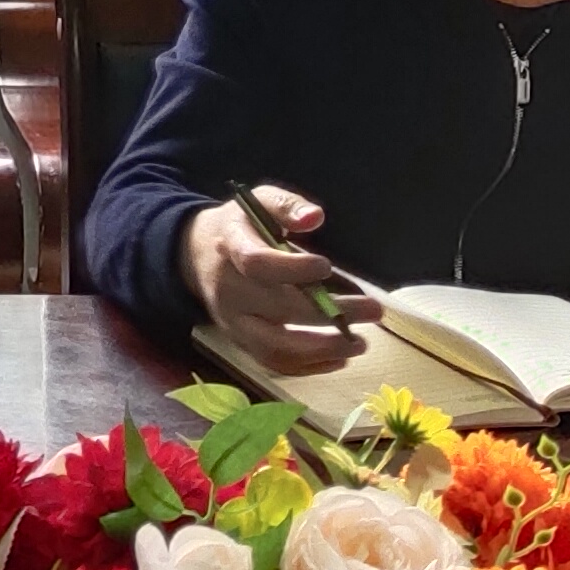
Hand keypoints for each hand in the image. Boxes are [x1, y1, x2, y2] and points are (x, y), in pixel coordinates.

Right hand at [180, 189, 383, 373]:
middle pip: (277, 310)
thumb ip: (286, 206)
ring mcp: (233, 322)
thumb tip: (315, 217)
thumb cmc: (239, 226)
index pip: (258, 264)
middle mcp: (229, 291)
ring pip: (274, 348)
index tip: (327, 265)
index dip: (293, 269)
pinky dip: (308, 367)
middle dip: (330, 313)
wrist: (196, 255)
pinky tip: (340, 358)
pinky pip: (273, 362)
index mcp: (231, 248)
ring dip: (322, 350)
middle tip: (373, 310)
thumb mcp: (258, 202)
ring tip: (360, 343)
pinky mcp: (240, 342)